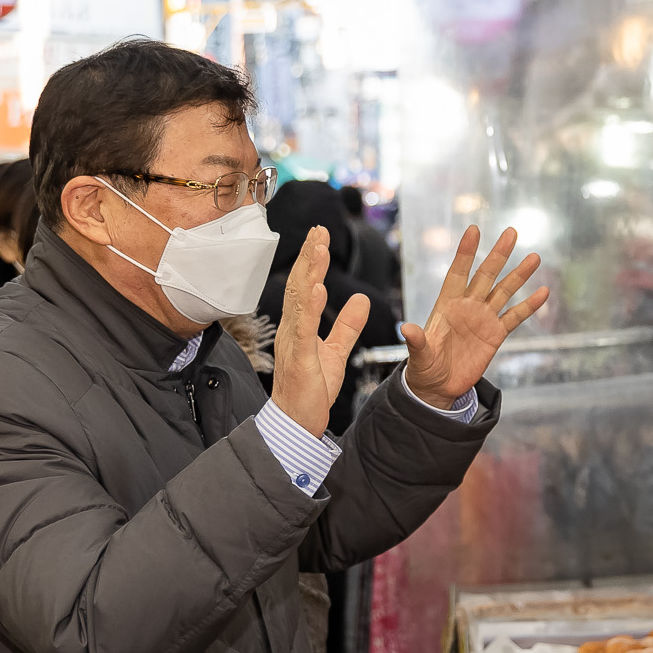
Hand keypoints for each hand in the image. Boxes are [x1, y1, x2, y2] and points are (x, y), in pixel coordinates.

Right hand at [270, 227, 370, 438]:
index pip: (305, 286)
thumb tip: (360, 300)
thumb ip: (347, 326)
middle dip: (308, 256)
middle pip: (299, 285)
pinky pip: (303, 329)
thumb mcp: (335, 352)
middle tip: (318, 229)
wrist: (296, 422)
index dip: (312, 260)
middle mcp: (291, 329)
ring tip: (318, 248)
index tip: (321, 236)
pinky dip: (309, 308)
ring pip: (299, 300)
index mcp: (299, 326)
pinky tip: (315, 289)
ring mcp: (292, 342)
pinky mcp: (298, 359)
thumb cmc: (311, 390)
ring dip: (308, 272)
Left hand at [401, 226, 546, 406]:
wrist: (439, 386)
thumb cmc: (424, 368)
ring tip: (535, 257)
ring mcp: (483, 319)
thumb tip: (406, 329)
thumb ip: (417, 341)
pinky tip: (543, 292)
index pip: (458, 273)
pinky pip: (515, 317)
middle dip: (498, 255)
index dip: (466, 253)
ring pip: (504, 291)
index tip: (474, 230)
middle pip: (486, 275)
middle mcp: (467, 306)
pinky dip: (529, 305)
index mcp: (447, 305)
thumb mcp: (419, 356)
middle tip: (511, 232)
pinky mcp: (496, 335)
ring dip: (519, 275)